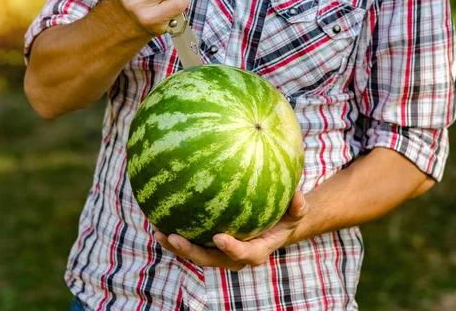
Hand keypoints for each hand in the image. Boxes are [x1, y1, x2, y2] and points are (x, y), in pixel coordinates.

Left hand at [154, 192, 308, 270]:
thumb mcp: (297, 212)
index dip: (231, 249)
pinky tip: (159, 217)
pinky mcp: (209, 244)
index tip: (219, 237)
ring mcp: (219, 252)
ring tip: (157, 231)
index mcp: (256, 250)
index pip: (244, 254)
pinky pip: (192, 240)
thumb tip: (297, 195)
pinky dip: (176, 233)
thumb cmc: (285, 216)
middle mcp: (234, 256)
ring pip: (195, 253)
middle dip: (191, 252)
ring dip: (176, 245)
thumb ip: (298, 206)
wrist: (274, 226)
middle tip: (174, 238)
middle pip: (210, 259)